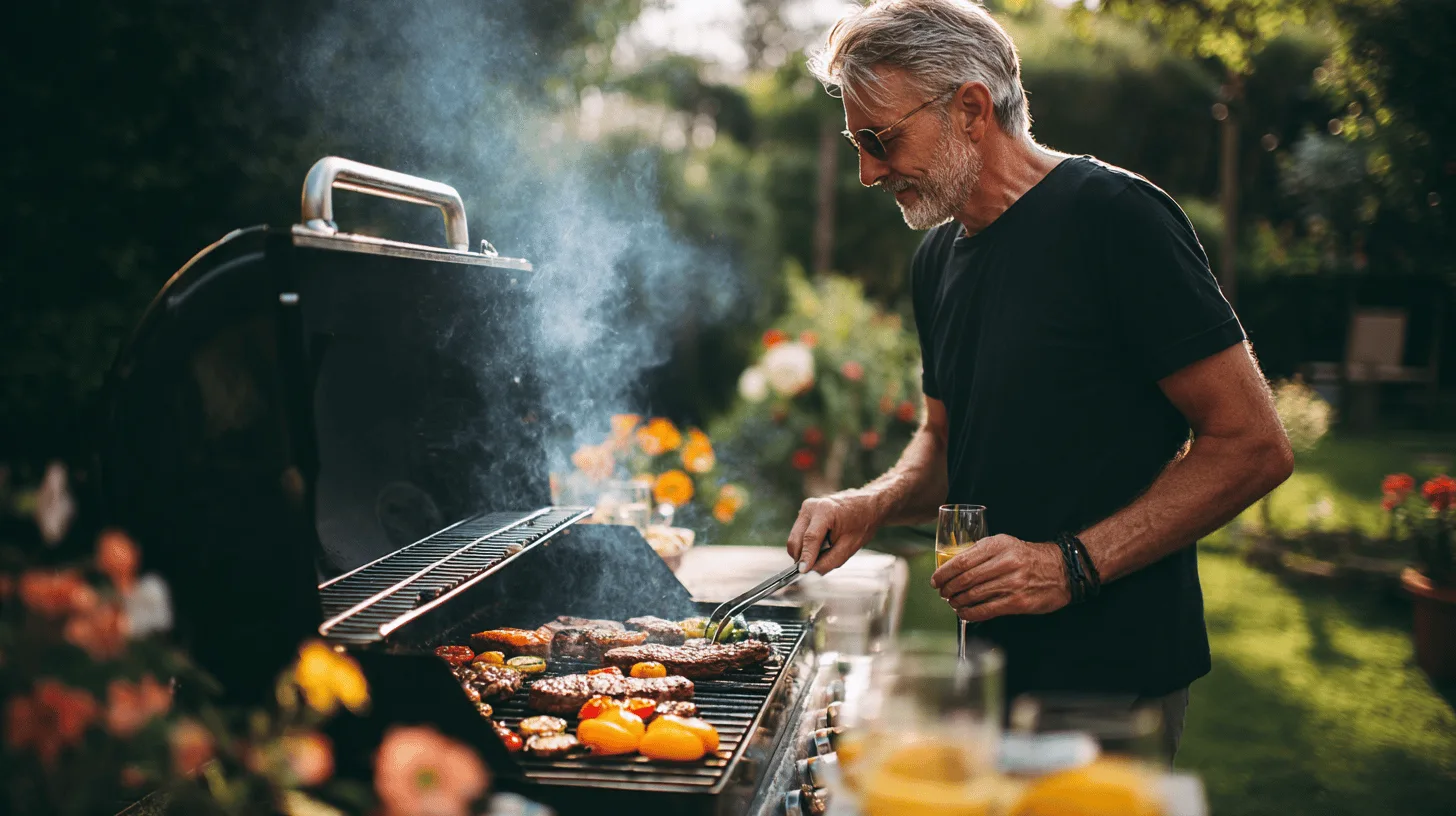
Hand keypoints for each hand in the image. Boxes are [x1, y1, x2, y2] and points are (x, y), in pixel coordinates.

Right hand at [786, 491, 882, 574]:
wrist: (866, 505)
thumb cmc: (861, 523)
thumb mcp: (850, 547)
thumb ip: (829, 561)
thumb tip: (811, 572)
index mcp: (825, 511)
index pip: (810, 538)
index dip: (806, 556)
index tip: (802, 572)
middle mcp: (811, 507)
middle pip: (796, 539)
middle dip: (802, 557)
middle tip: (813, 568)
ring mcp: (805, 508)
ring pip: (794, 538)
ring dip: (803, 551)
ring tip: (822, 553)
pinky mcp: (803, 513)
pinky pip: (797, 535)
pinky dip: (804, 545)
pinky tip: (820, 545)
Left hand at [930, 534, 1069, 622]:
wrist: (1061, 570)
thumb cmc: (1027, 557)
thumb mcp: (1005, 544)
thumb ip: (981, 552)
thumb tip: (952, 566)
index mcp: (998, 545)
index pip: (962, 560)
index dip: (944, 572)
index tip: (935, 580)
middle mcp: (1005, 563)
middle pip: (965, 579)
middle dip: (948, 588)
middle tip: (942, 593)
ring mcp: (1012, 583)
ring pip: (974, 595)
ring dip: (957, 601)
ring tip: (952, 602)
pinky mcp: (1018, 602)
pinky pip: (987, 610)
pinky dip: (970, 613)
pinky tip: (963, 613)